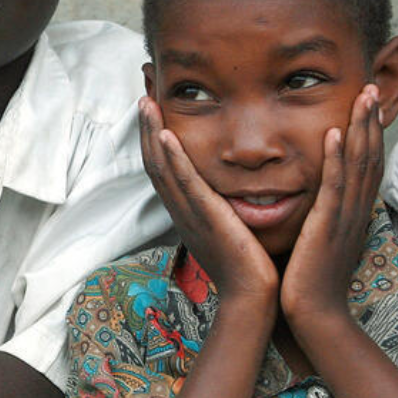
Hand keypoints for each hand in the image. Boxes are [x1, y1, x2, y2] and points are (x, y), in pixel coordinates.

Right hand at [138, 96, 277, 311]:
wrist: (254, 298)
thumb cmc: (251, 269)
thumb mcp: (234, 232)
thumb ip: (230, 210)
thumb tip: (237, 193)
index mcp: (187, 214)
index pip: (165, 171)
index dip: (156, 142)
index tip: (156, 115)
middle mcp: (181, 212)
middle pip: (154, 164)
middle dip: (147, 130)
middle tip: (144, 98)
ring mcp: (189, 215)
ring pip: (162, 168)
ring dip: (152, 134)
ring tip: (147, 104)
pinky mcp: (205, 218)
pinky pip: (184, 183)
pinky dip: (173, 157)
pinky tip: (167, 135)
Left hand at [280, 85, 384, 330]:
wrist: (314, 317)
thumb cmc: (310, 281)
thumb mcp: (320, 240)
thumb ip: (322, 216)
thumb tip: (318, 199)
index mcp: (353, 213)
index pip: (367, 165)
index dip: (370, 133)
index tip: (368, 103)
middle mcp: (355, 212)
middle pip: (370, 157)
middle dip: (372, 121)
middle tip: (372, 86)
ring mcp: (344, 219)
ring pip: (357, 166)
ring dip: (361, 128)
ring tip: (363, 96)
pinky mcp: (327, 228)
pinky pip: (334, 188)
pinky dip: (335, 159)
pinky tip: (333, 133)